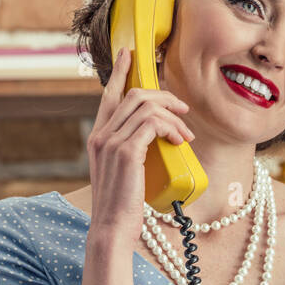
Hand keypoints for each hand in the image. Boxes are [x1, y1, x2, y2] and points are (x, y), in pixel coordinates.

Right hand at [86, 45, 195, 241]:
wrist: (112, 229)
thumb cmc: (122, 209)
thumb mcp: (124, 175)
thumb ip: (132, 153)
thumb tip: (157, 141)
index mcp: (98, 138)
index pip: (108, 96)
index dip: (120, 73)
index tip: (130, 55)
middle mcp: (101, 135)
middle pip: (134, 95)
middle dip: (164, 96)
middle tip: (183, 110)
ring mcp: (111, 142)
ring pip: (146, 106)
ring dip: (173, 115)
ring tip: (186, 134)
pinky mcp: (126, 152)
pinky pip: (153, 123)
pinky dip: (171, 127)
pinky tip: (179, 140)